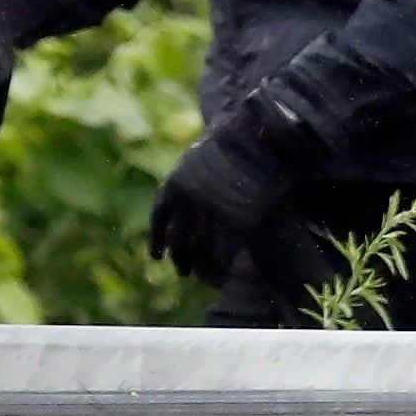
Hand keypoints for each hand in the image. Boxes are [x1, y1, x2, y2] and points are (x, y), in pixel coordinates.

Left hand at [147, 88, 324, 284]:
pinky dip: (218, 269)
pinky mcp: (236, 223)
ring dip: (198, 268)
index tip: (157, 257)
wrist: (258, 137)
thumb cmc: (233, 144)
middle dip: (180, 258)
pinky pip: (222, 255)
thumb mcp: (200, 159)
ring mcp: (211, 213)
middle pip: (178, 239)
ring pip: (198, 251)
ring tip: (200, 277)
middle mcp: (187, 202)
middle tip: (182, 271)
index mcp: (175, 184)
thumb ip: (191, 183)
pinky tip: (219, 277)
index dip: (157, 241)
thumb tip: (184, 203)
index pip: (160, 220)